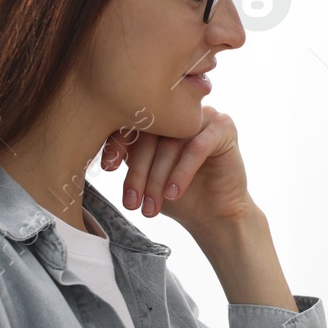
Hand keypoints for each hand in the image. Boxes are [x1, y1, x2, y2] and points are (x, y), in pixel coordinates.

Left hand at [100, 105, 250, 229]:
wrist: (215, 215)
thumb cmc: (179, 196)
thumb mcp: (146, 176)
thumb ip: (130, 158)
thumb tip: (103, 153)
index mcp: (160, 116)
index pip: (132, 123)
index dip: (117, 145)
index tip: (107, 170)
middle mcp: (181, 111)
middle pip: (151, 134)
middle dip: (139, 173)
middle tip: (132, 203)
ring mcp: (204, 116)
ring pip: (171, 143)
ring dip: (158, 179)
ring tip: (151, 206)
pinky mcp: (224, 128)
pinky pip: (197, 147)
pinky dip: (182, 173)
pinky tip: (173, 194)